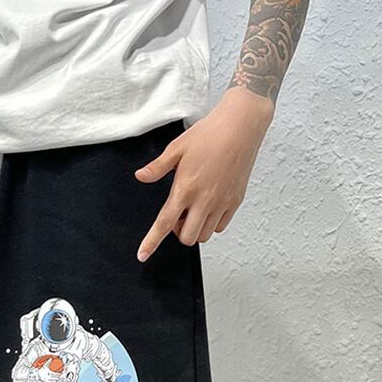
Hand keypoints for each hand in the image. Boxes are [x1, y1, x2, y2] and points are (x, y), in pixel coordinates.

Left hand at [135, 88, 273, 260]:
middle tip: (178, 213)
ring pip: (204, 235)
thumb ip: (157, 167)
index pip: (164, 224)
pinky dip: (211, 223)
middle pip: (187, 238)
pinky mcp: (235, 201)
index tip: (142, 255)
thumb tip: (140, 176)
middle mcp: (204, 200)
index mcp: (185, 189)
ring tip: (194, 207)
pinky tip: (208, 206)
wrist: (241, 126)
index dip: (151, 242)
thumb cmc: (208, 134)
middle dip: (178, 232)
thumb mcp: (176, 148)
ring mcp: (222, 202)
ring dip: (195, 228)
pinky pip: (221, 226)